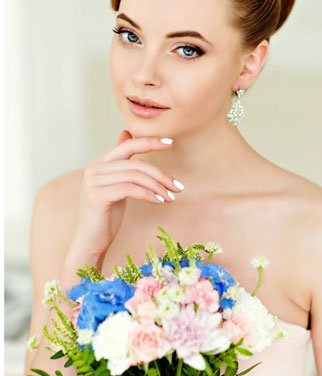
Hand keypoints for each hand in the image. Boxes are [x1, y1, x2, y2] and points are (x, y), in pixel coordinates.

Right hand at [68, 131, 182, 270]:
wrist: (90, 242)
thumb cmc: (106, 216)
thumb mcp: (116, 186)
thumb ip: (122, 165)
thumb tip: (126, 133)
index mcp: (100, 164)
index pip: (128, 145)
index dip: (149, 142)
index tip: (170, 143)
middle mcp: (94, 169)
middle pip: (136, 164)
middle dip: (160, 175)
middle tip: (178, 187)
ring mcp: (94, 182)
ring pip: (135, 176)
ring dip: (158, 187)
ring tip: (171, 197)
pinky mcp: (98, 196)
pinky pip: (130, 189)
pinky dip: (148, 194)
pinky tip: (159, 201)